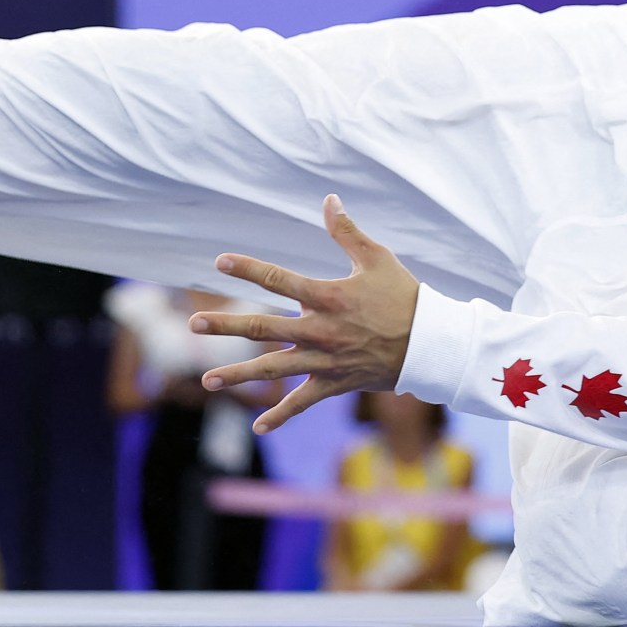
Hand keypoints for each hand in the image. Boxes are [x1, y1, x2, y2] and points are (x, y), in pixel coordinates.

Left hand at [192, 195, 420, 434]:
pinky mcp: (334, 383)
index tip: (220, 262)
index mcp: (328, 296)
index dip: (248, 269)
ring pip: (273, 368)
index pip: (278, 280)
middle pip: (263, 328)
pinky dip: (280, 415)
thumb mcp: (377, 258)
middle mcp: (320, 330)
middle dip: (226, 325)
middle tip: (195, 322)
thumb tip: (328, 200)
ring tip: (207, 378)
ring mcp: (324, 361)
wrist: (430, 343)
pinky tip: (258, 426)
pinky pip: (302, 402)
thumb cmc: (404, 296)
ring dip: (238, 374)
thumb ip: (347, 232)